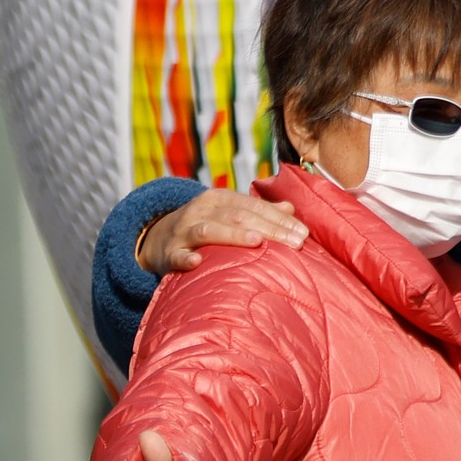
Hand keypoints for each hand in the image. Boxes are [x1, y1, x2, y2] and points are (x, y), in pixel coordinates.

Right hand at [138, 186, 303, 275]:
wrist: (156, 237)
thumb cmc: (204, 225)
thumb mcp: (228, 212)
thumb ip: (258, 211)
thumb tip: (290, 209)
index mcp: (220, 199)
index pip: (254, 207)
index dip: (280, 219)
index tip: (303, 234)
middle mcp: (202, 210)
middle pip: (239, 217)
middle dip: (270, 229)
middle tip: (296, 243)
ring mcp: (184, 230)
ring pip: (210, 230)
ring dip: (233, 236)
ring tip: (257, 242)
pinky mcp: (169, 252)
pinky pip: (177, 255)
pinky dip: (186, 258)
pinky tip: (197, 262)